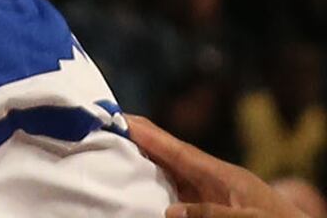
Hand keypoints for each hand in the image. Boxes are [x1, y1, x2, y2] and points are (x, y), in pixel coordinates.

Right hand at [124, 115, 296, 217]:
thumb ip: (211, 215)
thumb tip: (169, 212)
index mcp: (220, 173)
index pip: (177, 149)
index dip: (148, 134)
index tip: (120, 118)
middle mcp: (211, 179)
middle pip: (169, 158)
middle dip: (139, 145)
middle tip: (106, 132)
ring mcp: (211, 194)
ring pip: (171, 176)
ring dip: (145, 167)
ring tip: (114, 157)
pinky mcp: (212, 208)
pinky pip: (178, 196)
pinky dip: (157, 191)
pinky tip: (141, 193)